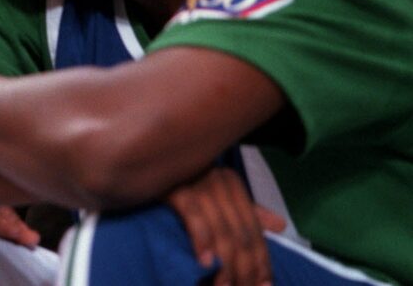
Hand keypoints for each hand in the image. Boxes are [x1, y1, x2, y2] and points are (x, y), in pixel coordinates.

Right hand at [166, 167, 285, 285]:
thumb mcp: (220, 193)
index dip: (261, 262)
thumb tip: (281, 225)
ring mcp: (199, 184)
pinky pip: (194, 219)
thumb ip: (248, 211)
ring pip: (221, 232)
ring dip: (226, 266)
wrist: (150, 159)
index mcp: (234, 184)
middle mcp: (220, 182)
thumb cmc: (185, 181)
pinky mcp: (177, 189)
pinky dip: (202, 242)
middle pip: (240, 235)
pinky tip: (206, 264)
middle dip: (244, 270)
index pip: (254, 230)